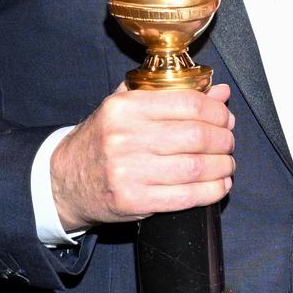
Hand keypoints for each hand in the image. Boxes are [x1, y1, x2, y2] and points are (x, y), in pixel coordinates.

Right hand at [48, 83, 234, 229]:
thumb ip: (172, 96)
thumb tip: (220, 92)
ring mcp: (128, 171)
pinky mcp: (133, 200)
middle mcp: (125, 137)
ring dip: (222, 167)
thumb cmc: (101, 141)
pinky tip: (219, 185)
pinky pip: (186, 197)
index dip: (217, 112)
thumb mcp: (127, 108)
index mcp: (125, 108)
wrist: (64, 181)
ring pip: (195, 167)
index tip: (225, 118)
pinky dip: (211, 192)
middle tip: (228, 143)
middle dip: (223, 140)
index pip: (188, 103)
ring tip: (227, 164)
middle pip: (196, 136)